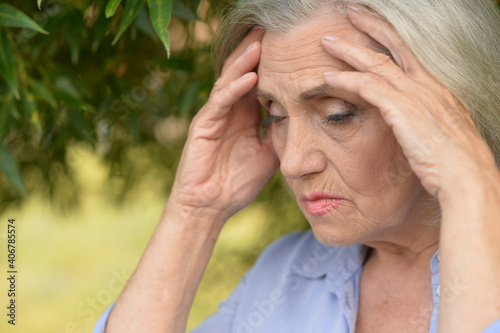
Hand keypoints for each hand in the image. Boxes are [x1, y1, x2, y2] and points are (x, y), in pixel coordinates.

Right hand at [168, 29, 278, 220]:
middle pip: (243, 70)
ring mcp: (214, 114)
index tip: (293, 45)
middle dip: (258, 50)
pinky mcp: (203, 125)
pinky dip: (235, 88)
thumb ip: (280, 135)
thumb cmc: (237, 183)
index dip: (274, 62)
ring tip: (262, 40)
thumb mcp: (268, 155)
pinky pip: (221, 101)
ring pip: (230, 79)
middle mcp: (229, 109)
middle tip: (275, 28)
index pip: (259, 80)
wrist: (211, 206)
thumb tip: (305, 122)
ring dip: (246, 60)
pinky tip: (251, 76)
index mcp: (244, 114)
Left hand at [320, 6, 497, 197]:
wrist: (467, 177)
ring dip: (349, 51)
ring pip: (376, 63)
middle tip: (350, 13)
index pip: (408, 54)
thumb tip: (413, 124)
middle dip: (369, 28)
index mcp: (436, 90)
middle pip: (392, 49)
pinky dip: (346, 79)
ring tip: (326, 41)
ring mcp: (416, 96)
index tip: (371, 26)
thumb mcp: (440, 135)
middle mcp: (427, 87)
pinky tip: (327, 76)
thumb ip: (424, 122)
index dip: (389, 37)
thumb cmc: (453, 163)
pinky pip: (368, 87)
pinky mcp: (403, 110)